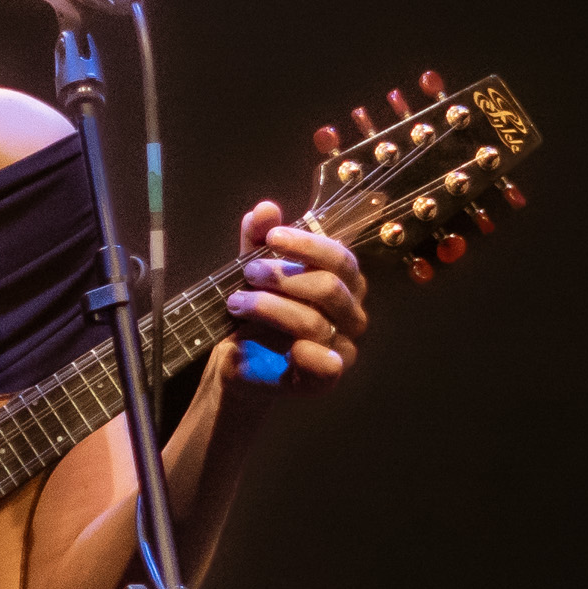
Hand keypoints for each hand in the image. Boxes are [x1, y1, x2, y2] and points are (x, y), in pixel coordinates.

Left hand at [219, 201, 367, 392]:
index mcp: (343, 282)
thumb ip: (258, 239)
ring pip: (315, 322)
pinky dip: (307, 353)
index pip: (340, 257)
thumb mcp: (252, 268)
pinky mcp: (326, 378)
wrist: (237, 357)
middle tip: (248, 273)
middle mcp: (351, 314)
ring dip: (270, 308)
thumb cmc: (255, 308)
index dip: (307, 244)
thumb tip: (265, 209)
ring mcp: (342, 347)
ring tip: (237, 303)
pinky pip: (328, 365)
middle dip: (283, 277)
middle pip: (330, 288)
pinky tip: (287, 347)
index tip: (271, 238)